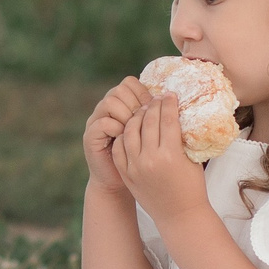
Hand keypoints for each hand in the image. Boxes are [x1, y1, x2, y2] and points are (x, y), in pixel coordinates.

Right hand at [83, 77, 151, 197]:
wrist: (119, 185)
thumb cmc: (143, 163)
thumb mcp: (153, 137)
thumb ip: (157, 120)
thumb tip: (178, 104)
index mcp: (122, 106)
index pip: (129, 83)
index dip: (144, 92)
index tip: (158, 107)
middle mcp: (106, 110)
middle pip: (120, 89)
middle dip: (137, 103)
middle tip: (149, 119)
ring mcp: (96, 122)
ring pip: (111, 102)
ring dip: (127, 114)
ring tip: (138, 129)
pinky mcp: (90, 137)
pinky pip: (104, 123)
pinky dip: (117, 128)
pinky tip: (128, 139)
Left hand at [112, 93, 208, 221]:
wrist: (179, 215)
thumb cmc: (192, 186)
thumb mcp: (192, 159)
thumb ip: (182, 137)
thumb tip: (176, 113)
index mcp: (171, 155)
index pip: (167, 119)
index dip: (168, 104)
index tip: (169, 94)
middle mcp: (150, 159)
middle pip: (148, 121)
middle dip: (153, 106)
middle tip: (157, 99)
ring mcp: (135, 167)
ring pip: (130, 131)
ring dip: (137, 117)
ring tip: (143, 111)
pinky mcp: (126, 173)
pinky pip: (120, 147)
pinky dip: (124, 135)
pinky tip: (131, 128)